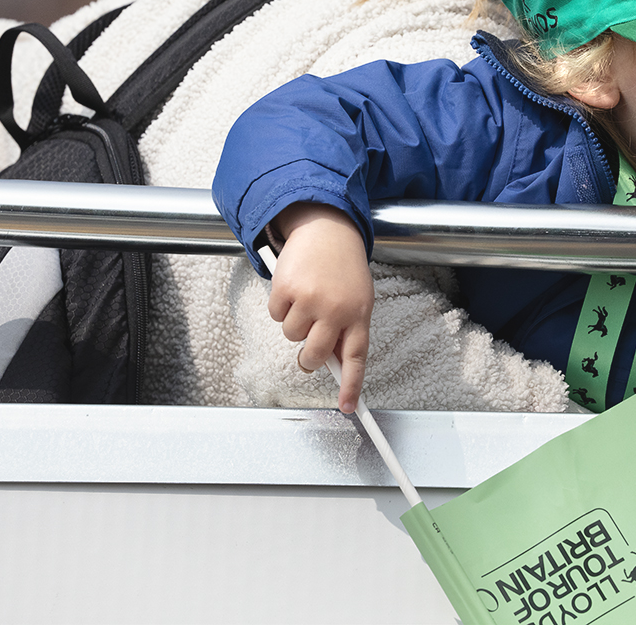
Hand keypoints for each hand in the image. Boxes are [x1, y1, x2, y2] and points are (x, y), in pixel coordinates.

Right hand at [269, 203, 373, 412]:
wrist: (327, 229)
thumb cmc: (342, 268)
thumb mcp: (356, 298)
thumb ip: (346, 329)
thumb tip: (331, 364)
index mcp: (359, 314)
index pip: (355, 358)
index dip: (350, 386)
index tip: (347, 407)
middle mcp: (336, 309)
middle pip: (314, 355)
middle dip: (307, 356)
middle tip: (309, 338)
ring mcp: (310, 299)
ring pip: (291, 336)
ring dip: (295, 322)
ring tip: (306, 297)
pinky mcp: (287, 288)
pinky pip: (276, 315)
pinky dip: (280, 305)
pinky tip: (294, 287)